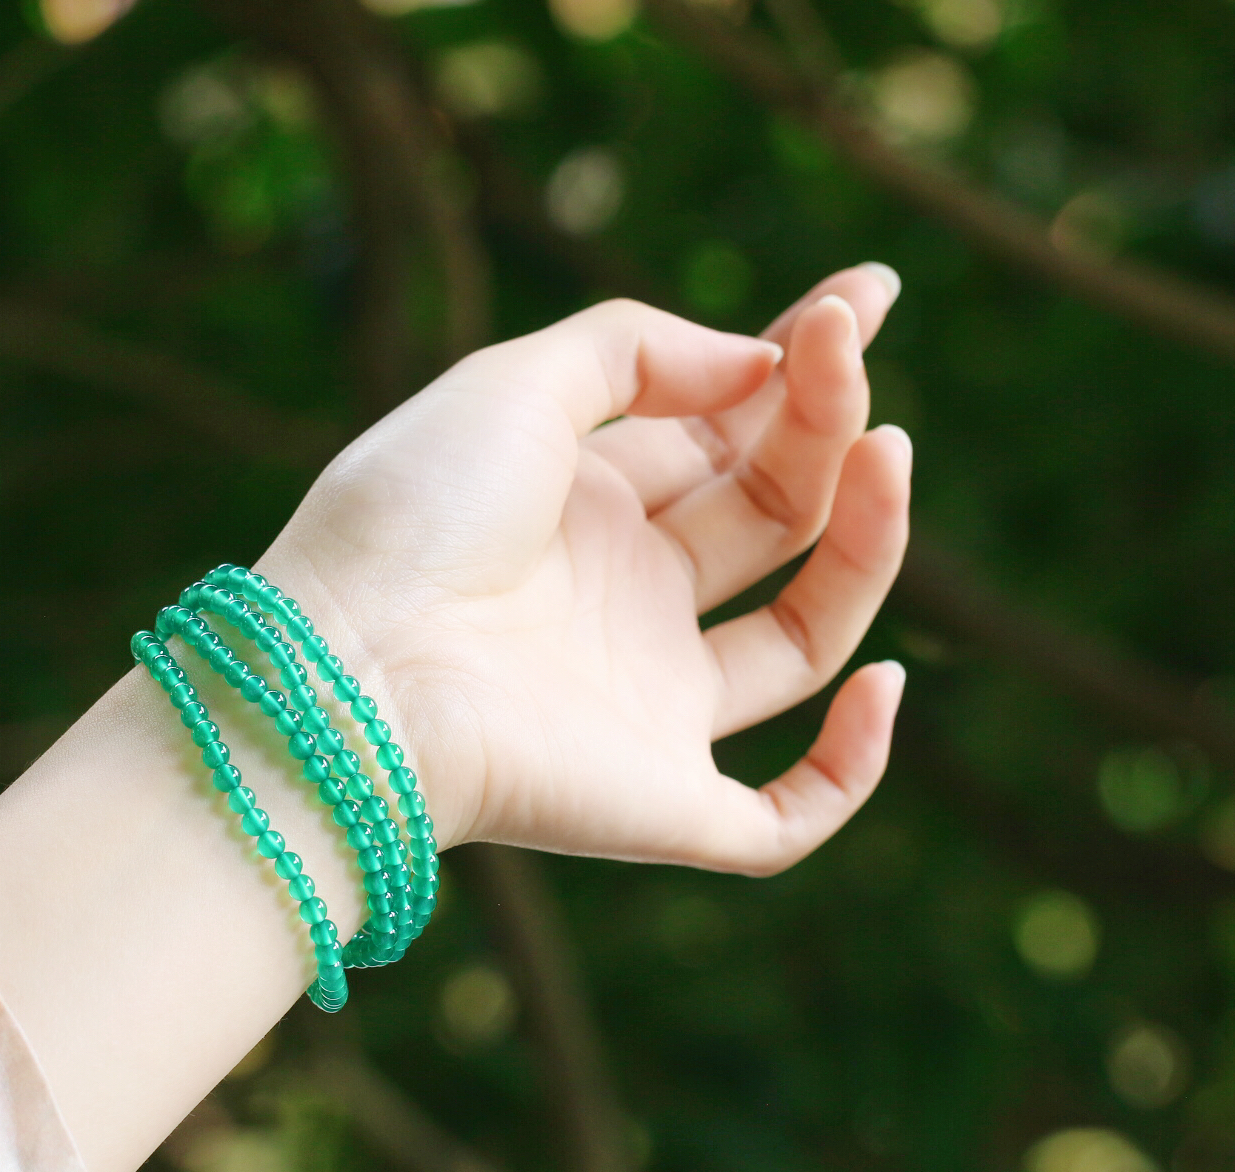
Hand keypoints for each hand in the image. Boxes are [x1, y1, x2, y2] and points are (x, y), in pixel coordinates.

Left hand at [258, 266, 910, 873]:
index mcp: (585, 506)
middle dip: (823, 416)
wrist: (346, 668)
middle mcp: (627, 601)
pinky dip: (855, 764)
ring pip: (804, 635)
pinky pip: (787, 817)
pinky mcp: (662, 807)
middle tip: (850, 339)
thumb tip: (759, 364)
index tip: (870, 292)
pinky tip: (884, 679)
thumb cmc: (408, 516)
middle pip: (769, 509)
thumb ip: (636, 351)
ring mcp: (651, 706)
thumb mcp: (513, 383)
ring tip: (887, 447)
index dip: (799, 365)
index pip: (724, 433)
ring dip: (864, 540)